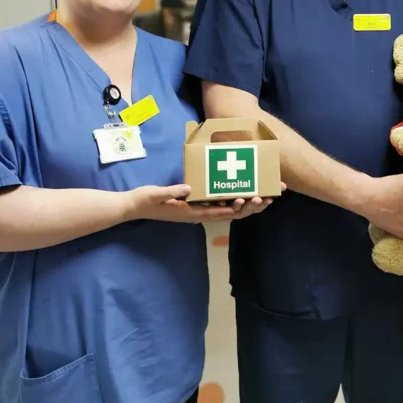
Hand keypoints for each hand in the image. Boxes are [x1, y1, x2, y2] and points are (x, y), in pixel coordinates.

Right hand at [125, 182, 284, 223]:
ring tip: (265, 196)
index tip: (253, 199)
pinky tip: (243, 193)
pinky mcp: (195, 206)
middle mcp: (199, 214)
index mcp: (192, 213)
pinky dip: (233, 201)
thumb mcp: (156, 195)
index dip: (238, 207)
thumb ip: (172, 192)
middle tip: (269, 197)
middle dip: (250, 207)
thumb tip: (189, 188)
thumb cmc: (145, 201)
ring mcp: (198, 211)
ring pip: (228, 211)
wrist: (133, 207)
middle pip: (231, 214)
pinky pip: (219, 206)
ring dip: (246, 205)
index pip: (220, 213)